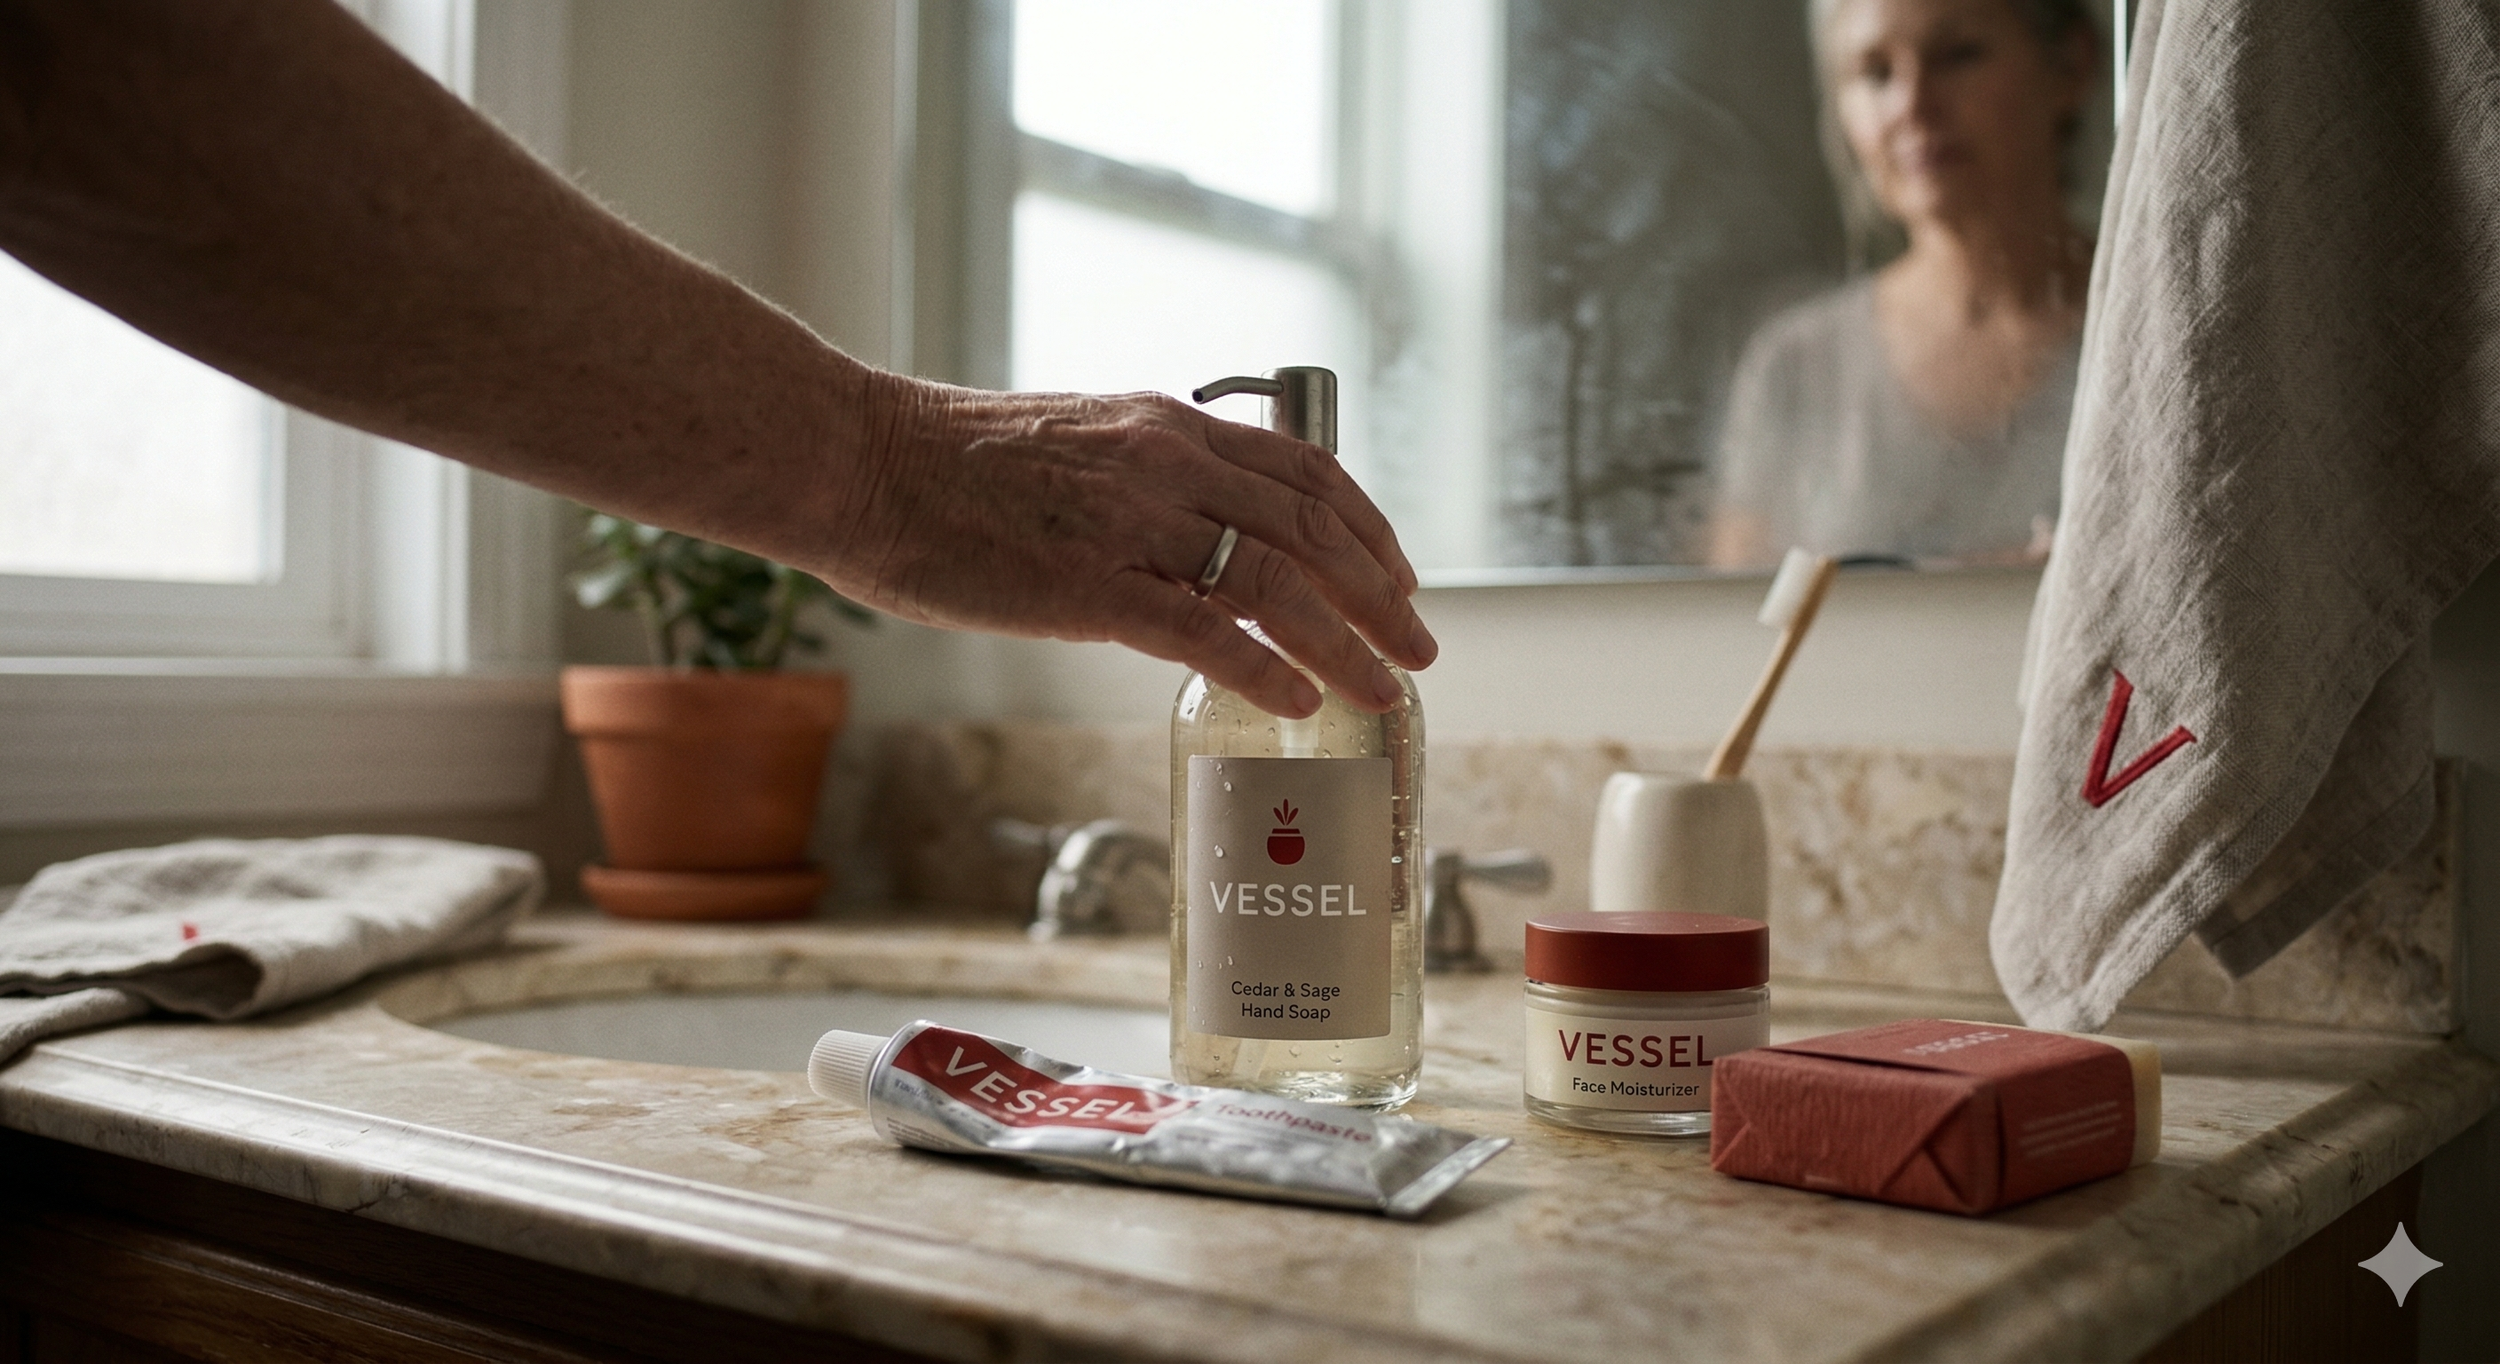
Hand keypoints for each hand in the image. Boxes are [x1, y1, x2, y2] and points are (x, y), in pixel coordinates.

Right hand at [818, 375, 1437, 717]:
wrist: (862, 462)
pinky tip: (1298, 699)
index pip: (1307, 473)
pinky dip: (1267, 667)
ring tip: (1385, 688)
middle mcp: (1168, 464)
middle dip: (1381, 596)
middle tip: (1418, 647)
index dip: (1369, 531)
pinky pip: (1207, 630)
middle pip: (1315, 531)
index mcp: (1168, 428)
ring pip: (1280, 581)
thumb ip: (1145, 485)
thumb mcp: (1077, 447)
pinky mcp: (1092, 585)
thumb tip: (1193, 544)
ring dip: (1348, 640)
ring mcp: (1134, 522)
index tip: (1399, 578)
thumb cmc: (950, 469)